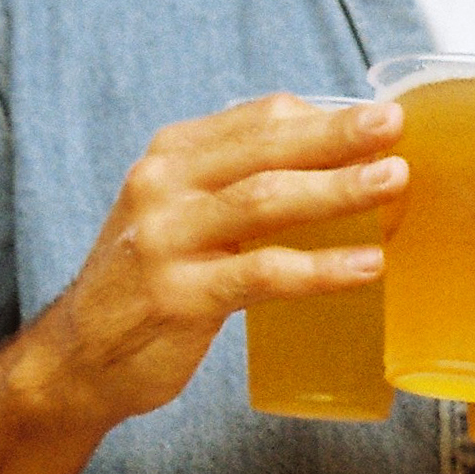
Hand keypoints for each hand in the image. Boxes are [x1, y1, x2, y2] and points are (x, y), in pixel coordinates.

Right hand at [34, 95, 404, 436]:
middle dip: (338, 134)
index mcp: (172, 156)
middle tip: (395, 125)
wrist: (79, 358)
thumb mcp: (184, 212)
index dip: (325, 115)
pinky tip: (367, 265)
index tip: (382, 120)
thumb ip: (243, 182)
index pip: (259, 118)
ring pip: (266, 200)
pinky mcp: (179, 296)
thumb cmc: (153, 279)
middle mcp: (163, 186)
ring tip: (395, 182)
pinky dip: (321, 267)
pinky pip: (263, 273)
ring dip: (337, 189)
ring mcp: (167, 240)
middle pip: (266, 147)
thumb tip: (345, 161)